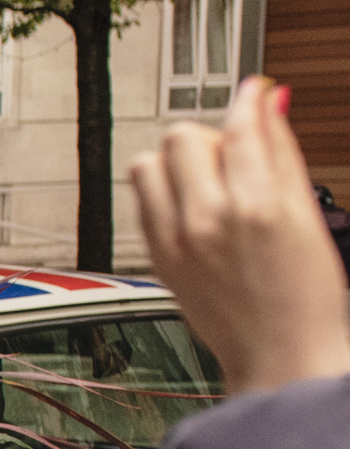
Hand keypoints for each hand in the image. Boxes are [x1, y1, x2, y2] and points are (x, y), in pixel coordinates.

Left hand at [130, 77, 349, 394]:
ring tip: (208, 183)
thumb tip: (270, 101)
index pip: (239, 127)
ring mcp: (176, 241)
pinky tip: (192, 208)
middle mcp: (208, 220)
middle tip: (234, 158)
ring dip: (176, 162)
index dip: (246, 102)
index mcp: (256, 206)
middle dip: (210, 137)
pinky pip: (141, 201)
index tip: (252, 94)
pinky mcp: (157, 259)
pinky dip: (162, 192)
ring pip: (148, 164)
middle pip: (182, 137)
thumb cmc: (305, 295)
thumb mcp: (307, 215)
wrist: (280, 354)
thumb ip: (283, 152)